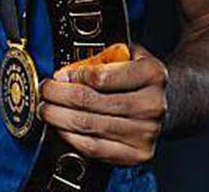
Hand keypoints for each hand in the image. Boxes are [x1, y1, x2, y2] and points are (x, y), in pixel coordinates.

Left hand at [38, 42, 167, 166]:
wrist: (163, 104)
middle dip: (59, 96)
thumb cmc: (137, 78)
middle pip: (91, 102)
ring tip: (47, 109)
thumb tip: (65, 75)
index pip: (101, 77)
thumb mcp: (125, 55)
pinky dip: (71, 137)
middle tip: (45, 91)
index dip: (74, 76)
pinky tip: (61, 127)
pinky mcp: (137, 154)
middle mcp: (153, 105)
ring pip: (89, 125)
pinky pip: (94, 148)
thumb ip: (99, 58)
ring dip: (59, 117)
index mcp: (152, 74)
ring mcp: (146, 132)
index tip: (58, 76)